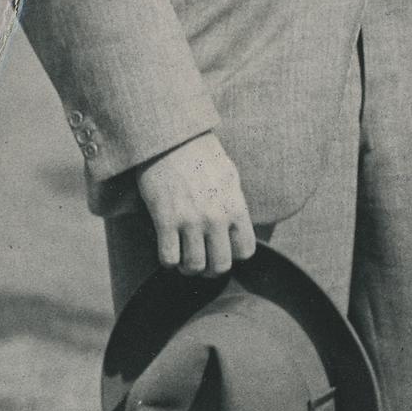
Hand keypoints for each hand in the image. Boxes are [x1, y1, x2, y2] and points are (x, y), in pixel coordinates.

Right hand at [137, 134, 254, 277]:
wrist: (172, 140)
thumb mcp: (230, 178)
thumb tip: (236, 226)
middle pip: (220, 265)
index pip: (245, 251)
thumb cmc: (202, 156)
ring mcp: (191, 220)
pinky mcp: (165, 220)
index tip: (224, 251)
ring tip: (184, 260)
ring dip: (188, 268)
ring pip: (193, 267)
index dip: (234, 256)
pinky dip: (168, 261)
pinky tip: (169, 250)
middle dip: (211, 270)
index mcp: (236, 207)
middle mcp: (216, 218)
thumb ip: (234, 205)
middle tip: (203, 263)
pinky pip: (168, 258)